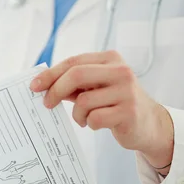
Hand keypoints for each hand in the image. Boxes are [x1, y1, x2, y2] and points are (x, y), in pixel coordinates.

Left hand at [30, 51, 173, 172]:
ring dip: (77, 114)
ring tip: (84, 118)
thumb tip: (41, 84)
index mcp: (110, 59)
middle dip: (55, 90)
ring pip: (83, 101)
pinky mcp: (128, 112)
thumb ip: (73, 83)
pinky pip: (94, 118)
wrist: (149, 124)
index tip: (34, 86)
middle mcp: (120, 71)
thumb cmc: (115, 103)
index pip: (74, 62)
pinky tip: (97, 124)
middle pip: (76, 75)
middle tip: (47, 104)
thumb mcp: (95, 87)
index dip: (51, 74)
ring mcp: (126, 91)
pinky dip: (90, 123)